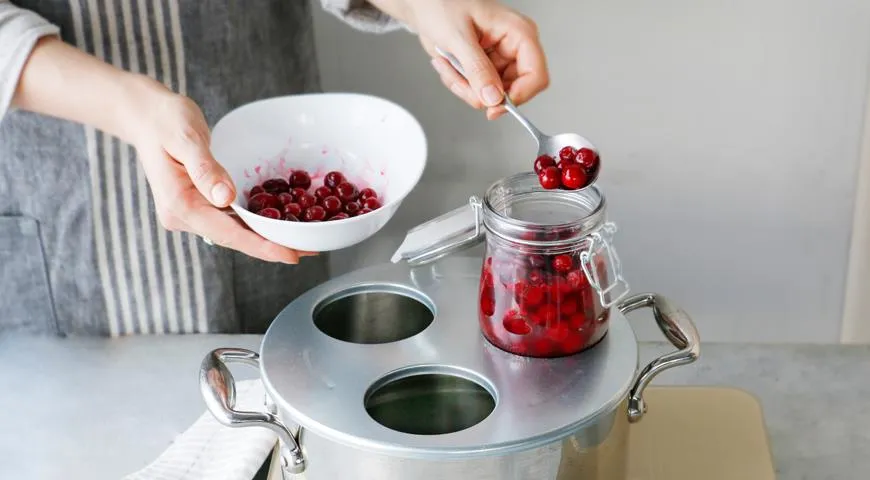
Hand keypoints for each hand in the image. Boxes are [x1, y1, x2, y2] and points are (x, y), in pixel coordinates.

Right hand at [129, 79, 309, 263]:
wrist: (146, 116)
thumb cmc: (165, 120)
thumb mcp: (186, 137)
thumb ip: (206, 169)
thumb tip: (226, 197)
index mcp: (179, 204)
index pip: (227, 233)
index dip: (261, 246)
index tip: (290, 255)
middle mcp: (183, 216)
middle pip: (233, 238)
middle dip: (270, 246)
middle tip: (309, 251)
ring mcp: (189, 213)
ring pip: (233, 232)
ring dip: (264, 238)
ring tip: (301, 242)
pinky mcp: (197, 205)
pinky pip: (229, 219)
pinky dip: (253, 223)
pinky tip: (276, 224)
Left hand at [379, 0, 548, 119]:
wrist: (426, 6)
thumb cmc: (444, 6)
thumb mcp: (459, 38)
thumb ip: (477, 69)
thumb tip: (493, 98)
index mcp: (519, 33)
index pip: (536, 75)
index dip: (519, 96)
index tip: (494, 106)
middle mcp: (514, 49)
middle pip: (513, 92)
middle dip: (480, 92)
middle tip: (458, 78)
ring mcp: (500, 61)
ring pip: (491, 97)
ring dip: (465, 87)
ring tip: (449, 64)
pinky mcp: (486, 70)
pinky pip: (478, 93)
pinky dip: (459, 85)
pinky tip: (449, 65)